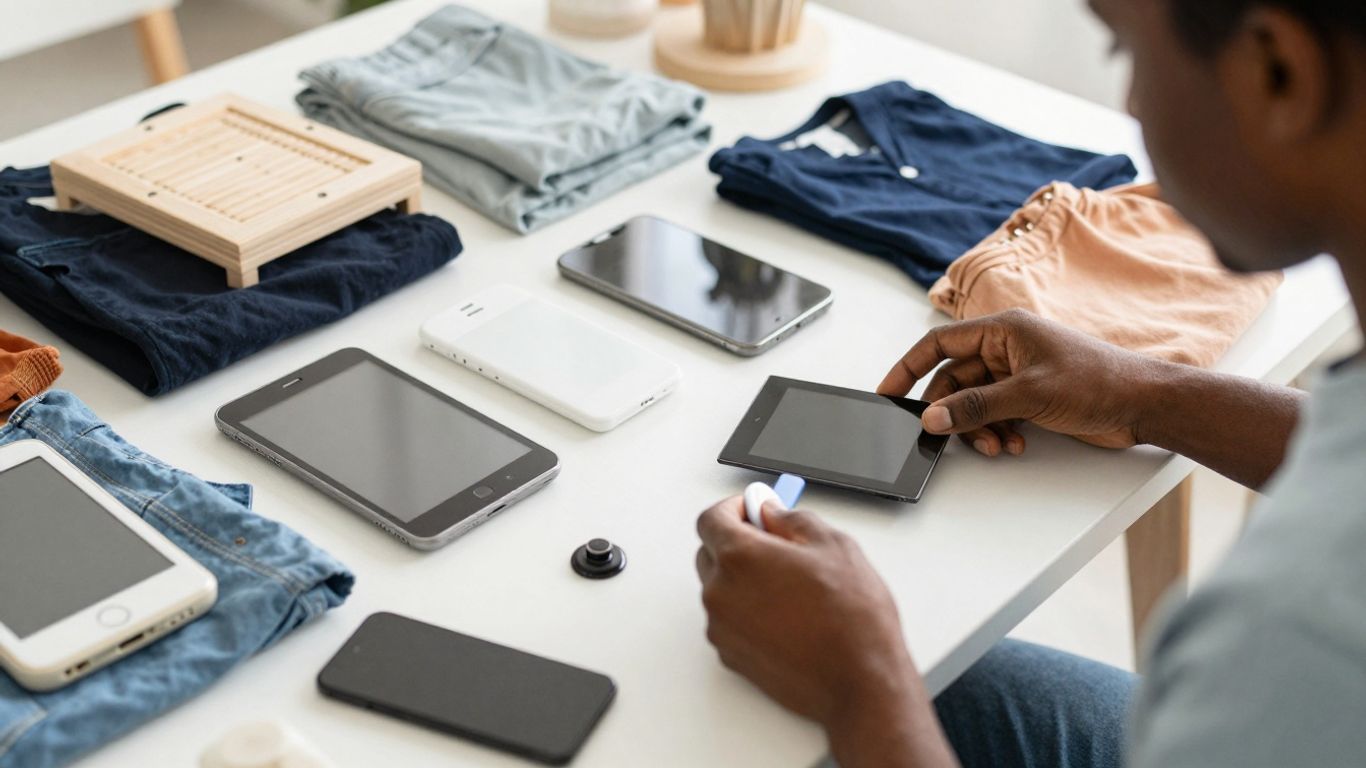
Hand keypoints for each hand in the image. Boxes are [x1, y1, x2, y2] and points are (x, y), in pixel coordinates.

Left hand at [695, 497, 923, 750]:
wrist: (859, 681)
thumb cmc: (852, 619)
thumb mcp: (833, 546)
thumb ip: (792, 520)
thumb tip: (772, 514)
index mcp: (740, 557)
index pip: (711, 519)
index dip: (733, 508)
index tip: (753, 508)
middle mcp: (720, 592)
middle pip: (709, 552)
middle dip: (738, 541)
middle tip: (776, 544)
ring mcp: (722, 628)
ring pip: (720, 588)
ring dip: (743, 579)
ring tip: (790, 587)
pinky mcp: (730, 656)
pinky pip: (728, 620)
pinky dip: (747, 611)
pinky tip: (786, 615)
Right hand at [878, 309, 1164, 455]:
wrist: (1144, 404)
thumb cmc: (1099, 381)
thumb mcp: (1029, 394)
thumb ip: (975, 406)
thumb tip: (933, 417)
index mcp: (1003, 330)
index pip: (939, 343)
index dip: (909, 367)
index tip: (888, 392)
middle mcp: (1006, 349)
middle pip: (954, 380)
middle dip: (952, 412)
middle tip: (950, 435)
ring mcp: (1018, 374)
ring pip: (974, 402)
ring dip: (977, 427)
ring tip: (995, 444)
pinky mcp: (1030, 397)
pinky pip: (994, 414)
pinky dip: (996, 431)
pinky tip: (1012, 444)